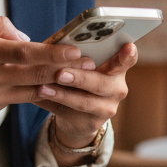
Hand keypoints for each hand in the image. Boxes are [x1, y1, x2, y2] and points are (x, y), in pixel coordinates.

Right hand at [0, 15, 94, 120]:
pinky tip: (40, 87)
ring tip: (74, 77)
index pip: (25, 54)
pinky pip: (14, 100)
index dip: (53, 54)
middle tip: (89, 65)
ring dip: (53, 86)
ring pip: (30, 93)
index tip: (76, 52)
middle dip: (64, 71)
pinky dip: (27, 93)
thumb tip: (26, 38)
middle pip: (35, 76)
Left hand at [37, 43, 137, 159]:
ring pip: (84, 102)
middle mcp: (117, 89)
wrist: (78, 114)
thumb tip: (54, 44)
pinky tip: (38, 96)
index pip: (127, 60)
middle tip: (60, 74)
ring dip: (62, 94)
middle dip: (79, 78)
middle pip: (101, 84)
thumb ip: (78, 55)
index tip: (128, 47)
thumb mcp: (85, 66)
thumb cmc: (80, 77)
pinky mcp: (91, 123)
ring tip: (43, 88)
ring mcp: (106, 108)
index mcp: (117, 68)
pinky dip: (51, 104)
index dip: (128, 55)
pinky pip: (69, 113)